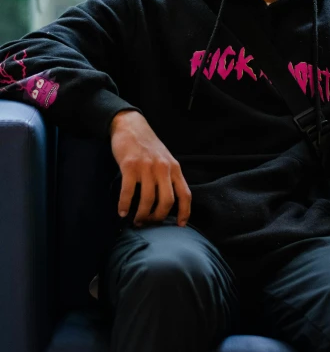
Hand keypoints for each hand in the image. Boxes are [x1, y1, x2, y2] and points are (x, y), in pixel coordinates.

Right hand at [110, 110, 190, 226]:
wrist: (131, 126)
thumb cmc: (148, 145)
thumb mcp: (165, 159)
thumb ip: (168, 176)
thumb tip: (168, 202)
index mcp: (174, 167)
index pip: (185, 194)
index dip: (184, 212)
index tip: (179, 225)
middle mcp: (163, 168)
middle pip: (167, 201)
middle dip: (158, 217)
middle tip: (149, 222)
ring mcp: (147, 167)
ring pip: (148, 200)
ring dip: (141, 215)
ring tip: (136, 220)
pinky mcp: (130, 166)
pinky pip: (128, 192)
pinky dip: (125, 205)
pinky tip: (122, 212)